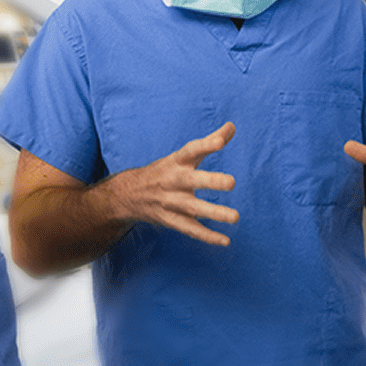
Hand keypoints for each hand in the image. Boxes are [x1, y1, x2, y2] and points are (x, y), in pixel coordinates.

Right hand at [100, 122, 238, 245]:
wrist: (129, 194)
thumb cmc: (166, 171)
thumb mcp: (183, 155)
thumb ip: (210, 141)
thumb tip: (232, 125)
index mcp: (176, 162)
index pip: (191, 150)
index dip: (206, 145)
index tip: (221, 141)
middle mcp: (173, 181)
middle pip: (192, 180)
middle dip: (211, 181)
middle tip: (232, 182)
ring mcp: (171, 202)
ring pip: (193, 208)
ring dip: (214, 213)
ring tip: (235, 217)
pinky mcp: (171, 220)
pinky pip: (190, 229)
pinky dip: (207, 236)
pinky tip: (225, 240)